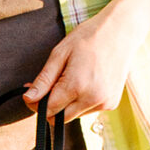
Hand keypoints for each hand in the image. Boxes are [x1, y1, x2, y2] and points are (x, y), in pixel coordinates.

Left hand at [24, 0, 149, 124]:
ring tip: (72, 78)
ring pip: (74, 115)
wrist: (121, 32)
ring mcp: (104, 103)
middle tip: (52, 84)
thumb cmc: (89, 38)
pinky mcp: (111, 104)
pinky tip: (86, 81)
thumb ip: (44, 80)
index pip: (49, 110)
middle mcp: (92, 99)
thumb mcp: (60, 54)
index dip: (37, 104)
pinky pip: (88, 111)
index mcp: (77, 86)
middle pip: (60, 118)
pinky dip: (81, 101)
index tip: (33, 94)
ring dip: (67, 104)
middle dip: (51, 106)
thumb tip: (29, 99)